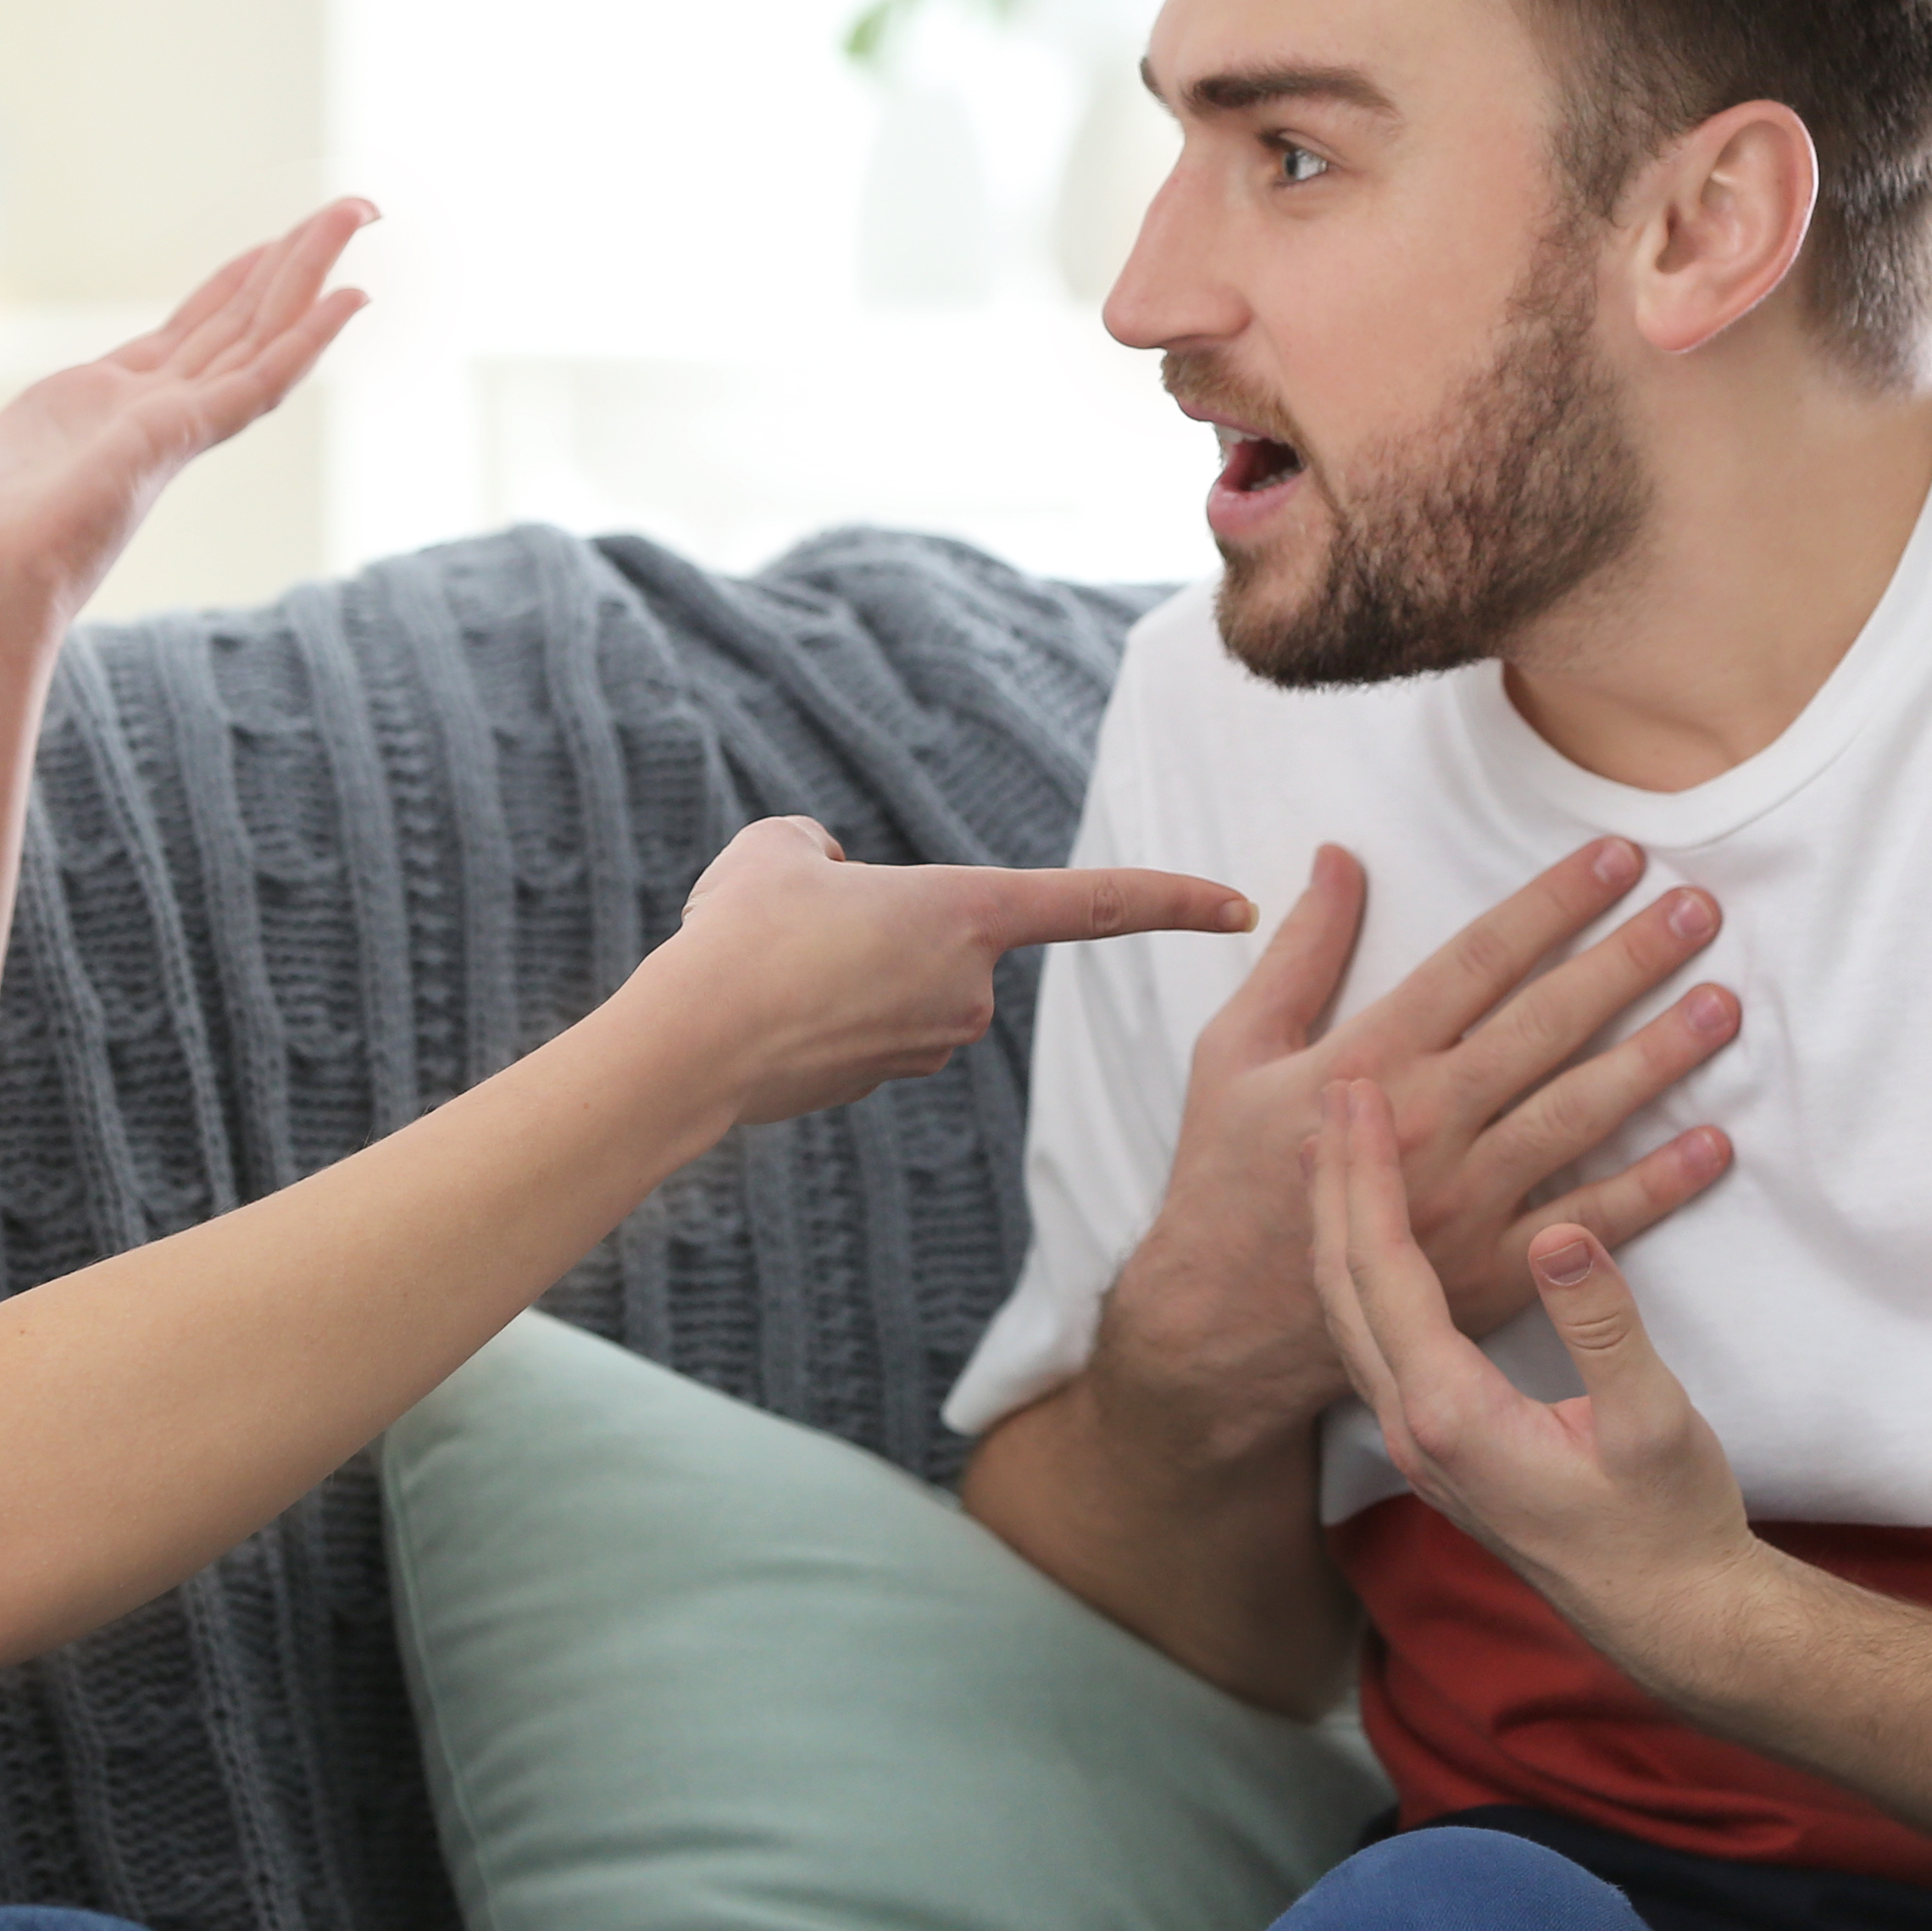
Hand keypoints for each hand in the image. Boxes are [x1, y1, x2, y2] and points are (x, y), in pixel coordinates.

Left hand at [0, 202, 373, 620]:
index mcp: (89, 414)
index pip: (182, 337)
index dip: (230, 287)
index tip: (271, 245)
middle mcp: (139, 420)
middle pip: (234, 324)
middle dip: (289, 264)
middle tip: (348, 211)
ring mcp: (165, 433)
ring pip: (257, 337)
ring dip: (310, 276)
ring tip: (359, 216)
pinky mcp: (173, 443)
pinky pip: (257, 383)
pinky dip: (306, 340)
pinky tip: (351, 298)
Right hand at [618, 817, 1254, 1132]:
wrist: (692, 1047)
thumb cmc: (742, 934)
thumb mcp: (778, 848)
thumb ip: (823, 852)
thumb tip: (832, 882)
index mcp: (968, 915)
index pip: (1097, 904)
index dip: (1173, 898)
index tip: (1239, 903)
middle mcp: (968, 989)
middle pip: (941, 934)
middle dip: (877, 921)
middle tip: (794, 921)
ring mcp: (928, 1044)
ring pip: (895, 979)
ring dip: (842, 967)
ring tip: (767, 969)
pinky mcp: (882, 1081)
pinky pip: (864, 1022)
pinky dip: (821, 1010)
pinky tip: (765, 1011)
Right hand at [1104, 837, 1740, 1442]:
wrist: (1223, 1323)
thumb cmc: (1227, 1174)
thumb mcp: (1235, 1049)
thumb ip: (1298, 953)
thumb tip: (1340, 858)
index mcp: (1367, 1061)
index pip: (1478, 961)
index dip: (1553, 904)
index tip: (1618, 859)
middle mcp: (1424, 1124)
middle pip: (1545, 1026)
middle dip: (1626, 961)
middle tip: (1699, 912)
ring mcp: (1464, 1201)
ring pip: (1578, 1114)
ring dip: (1658, 1058)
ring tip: (1723, 1007)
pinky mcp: (1491, 1271)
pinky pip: (1589, 1222)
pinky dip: (1656, 1185)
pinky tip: (1714, 1143)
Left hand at [1310, 1074, 1760, 1660]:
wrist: (1672, 1619)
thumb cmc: (1669, 1526)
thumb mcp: (1653, 1423)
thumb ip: (1603, 1329)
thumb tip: (1559, 1235)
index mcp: (1449, 1414)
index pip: (1384, 1269)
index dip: (1367, 1174)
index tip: (1358, 1094)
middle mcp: (1412, 1428)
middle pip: (1343, 1284)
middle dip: (1332, 1184)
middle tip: (1333, 1094)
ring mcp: (1418, 1444)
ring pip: (1351, 1315)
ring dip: (1340, 1226)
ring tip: (1334, 1150)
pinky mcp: (1439, 1447)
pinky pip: (1375, 1341)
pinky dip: (1365, 1272)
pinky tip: (1376, 1240)